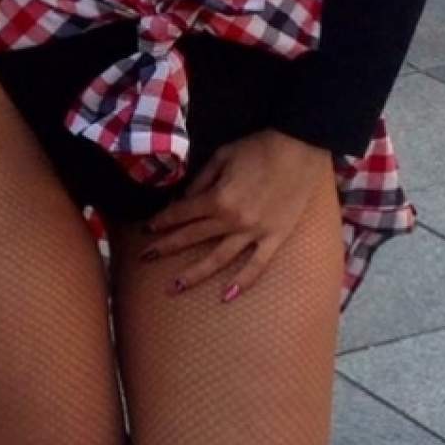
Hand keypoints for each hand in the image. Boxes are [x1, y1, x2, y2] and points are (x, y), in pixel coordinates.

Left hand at [140, 129, 334, 300]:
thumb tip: (185, 199)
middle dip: (166, 247)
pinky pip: (257, 265)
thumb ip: (202, 179)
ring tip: (173, 287)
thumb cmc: (259, 147)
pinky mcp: (275, 238)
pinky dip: (242, 282)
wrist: (299, 148)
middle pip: (193, 237)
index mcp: (218, 197)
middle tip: (145, 259)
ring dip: (194, 274)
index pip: (182, 213)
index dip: (163, 221)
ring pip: (218, 259)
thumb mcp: (223, 155)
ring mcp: (254, 232)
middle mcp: (232, 220)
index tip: (147, 230)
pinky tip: (226, 297)